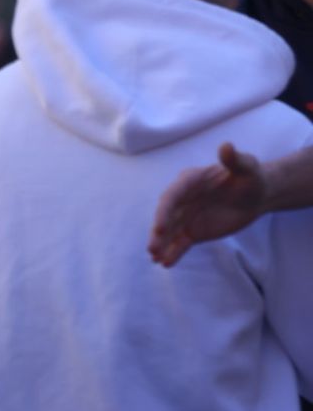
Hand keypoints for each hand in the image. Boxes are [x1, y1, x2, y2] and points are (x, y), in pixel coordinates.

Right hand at [148, 143, 267, 266]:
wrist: (257, 195)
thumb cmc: (251, 177)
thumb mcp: (247, 167)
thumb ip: (234, 159)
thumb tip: (226, 146)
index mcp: (189, 181)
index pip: (172, 196)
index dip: (164, 212)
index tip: (160, 227)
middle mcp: (183, 199)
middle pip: (166, 216)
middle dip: (158, 231)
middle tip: (152, 247)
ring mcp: (186, 216)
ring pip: (170, 231)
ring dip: (161, 244)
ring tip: (154, 257)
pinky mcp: (193, 231)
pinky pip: (180, 242)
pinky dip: (173, 252)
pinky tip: (166, 263)